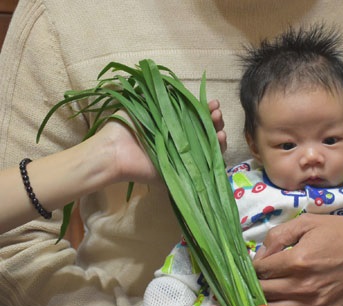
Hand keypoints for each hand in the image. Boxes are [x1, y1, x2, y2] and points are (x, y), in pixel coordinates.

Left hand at [93, 99, 226, 184]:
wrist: (113, 152)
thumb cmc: (124, 127)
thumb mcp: (142, 105)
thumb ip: (159, 97)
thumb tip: (174, 86)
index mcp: (173, 126)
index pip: (197, 118)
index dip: (207, 110)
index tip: (213, 103)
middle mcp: (181, 142)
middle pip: (207, 132)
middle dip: (215, 120)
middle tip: (216, 112)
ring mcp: (184, 158)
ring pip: (210, 147)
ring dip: (219, 134)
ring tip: (219, 124)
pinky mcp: (185, 173)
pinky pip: (207, 166)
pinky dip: (217, 153)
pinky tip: (220, 138)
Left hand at [253, 214, 342, 305]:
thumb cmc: (341, 234)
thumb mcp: (308, 222)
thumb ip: (278, 235)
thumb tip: (259, 255)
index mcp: (297, 261)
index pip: (259, 270)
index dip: (251, 267)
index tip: (252, 266)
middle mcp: (302, 286)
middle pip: (263, 292)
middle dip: (254, 285)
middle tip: (252, 281)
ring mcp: (313, 305)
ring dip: (262, 305)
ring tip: (259, 298)